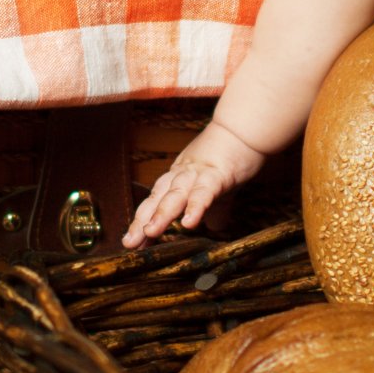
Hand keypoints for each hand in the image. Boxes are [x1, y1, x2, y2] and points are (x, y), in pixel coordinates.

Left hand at [124, 120, 266, 247]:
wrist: (243, 128)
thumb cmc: (230, 156)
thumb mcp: (217, 187)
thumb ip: (212, 208)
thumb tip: (213, 227)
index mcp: (178, 178)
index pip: (155, 202)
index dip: (142, 222)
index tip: (133, 243)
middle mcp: (182, 175)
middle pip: (157, 199)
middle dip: (142, 221)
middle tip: (130, 243)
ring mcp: (197, 173)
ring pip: (176, 194)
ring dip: (162, 214)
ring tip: (150, 233)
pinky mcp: (218, 174)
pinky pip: (205, 192)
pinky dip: (196, 206)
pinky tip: (190, 223)